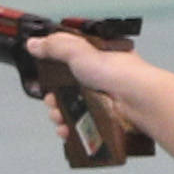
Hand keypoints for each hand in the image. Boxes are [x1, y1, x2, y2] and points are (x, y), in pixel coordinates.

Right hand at [25, 33, 173, 153]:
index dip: (54, 71)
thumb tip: (32, 43)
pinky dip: (71, 129)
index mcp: (100, 58)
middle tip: (51, 102)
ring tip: (58, 118)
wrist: (140, 101)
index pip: (70, 63)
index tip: (44, 78)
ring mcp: (106, 101)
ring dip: (59, 114)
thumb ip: (54, 46)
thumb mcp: (79, 50)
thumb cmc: (114, 71)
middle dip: (53, 97)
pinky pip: (84, 126)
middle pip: (68, 89)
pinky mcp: (108, 121)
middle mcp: (103, 79)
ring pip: (74, 109)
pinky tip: (65, 131)